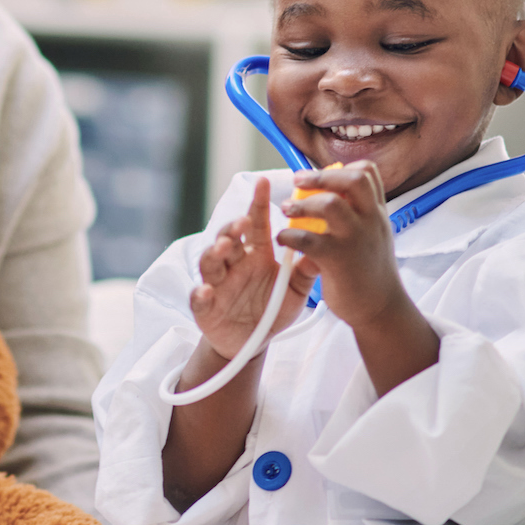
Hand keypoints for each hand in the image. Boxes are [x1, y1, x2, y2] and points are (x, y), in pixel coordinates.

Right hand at [191, 177, 314, 360]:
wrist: (252, 343)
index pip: (255, 225)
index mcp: (256, 255)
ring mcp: (217, 285)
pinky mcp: (206, 308)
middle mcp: (234, 265)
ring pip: (210, 263)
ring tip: (224, 248)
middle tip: (242, 222)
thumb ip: (307, 270)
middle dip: (231, 229)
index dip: (258, 204)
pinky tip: (207, 291)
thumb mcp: (296, 291)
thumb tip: (325, 245)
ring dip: (214, 253)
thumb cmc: (273, 310)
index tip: (264, 182)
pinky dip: (200, 294)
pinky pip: (199, 299)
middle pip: (227, 239)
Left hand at [277, 161, 438, 394]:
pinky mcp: (338, 261)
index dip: (343, 168)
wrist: (381, 309)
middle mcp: (370, 221)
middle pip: (353, 180)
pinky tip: (283, 238)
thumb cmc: (371, 272)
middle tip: (298, 180)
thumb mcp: (374, 235)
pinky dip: (290, 235)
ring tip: (287, 209)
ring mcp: (355, 240)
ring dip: (302, 204)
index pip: (367, 173)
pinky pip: (309, 239)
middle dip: (321, 176)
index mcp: (376, 213)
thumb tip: (336, 192)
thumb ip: (359, 213)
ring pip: (330, 205)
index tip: (323, 173)